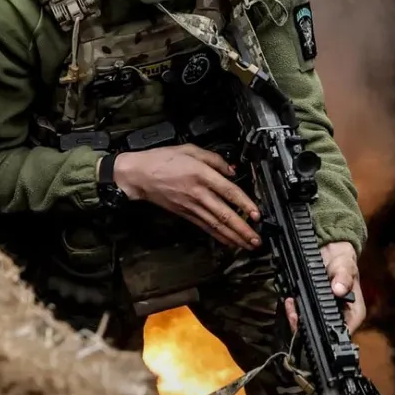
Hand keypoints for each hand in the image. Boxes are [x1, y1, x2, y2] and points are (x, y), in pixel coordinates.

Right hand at [112, 144, 261, 250]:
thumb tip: (231, 170)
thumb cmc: (161, 160)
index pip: (228, 191)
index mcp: (201, 175)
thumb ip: (214, 158)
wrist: (138, 175)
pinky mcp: (185, 214)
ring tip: (247, 245)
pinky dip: (218, 236)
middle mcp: (198, 193)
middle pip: (224, 214)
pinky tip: (228, 242)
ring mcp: (191, 206)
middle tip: (256, 239)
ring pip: (216, 224)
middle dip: (242, 229)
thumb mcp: (190, 149)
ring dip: (233, 236)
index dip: (244, 204)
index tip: (256, 214)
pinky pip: (205, 227)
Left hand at [284, 241, 365, 333]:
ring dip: (297, 318)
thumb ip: (343, 277)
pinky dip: (294, 310)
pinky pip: (302, 315)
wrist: (332, 253)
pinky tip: (291, 300)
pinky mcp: (313, 309)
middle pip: (322, 333)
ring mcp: (325, 315)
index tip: (312, 325)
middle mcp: (340, 319)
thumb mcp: (346, 266)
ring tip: (291, 304)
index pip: (342, 333)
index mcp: (353, 314)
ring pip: (308, 326)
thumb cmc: (344, 262)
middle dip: (305, 325)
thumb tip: (339, 290)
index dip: (327, 335)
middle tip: (295, 315)